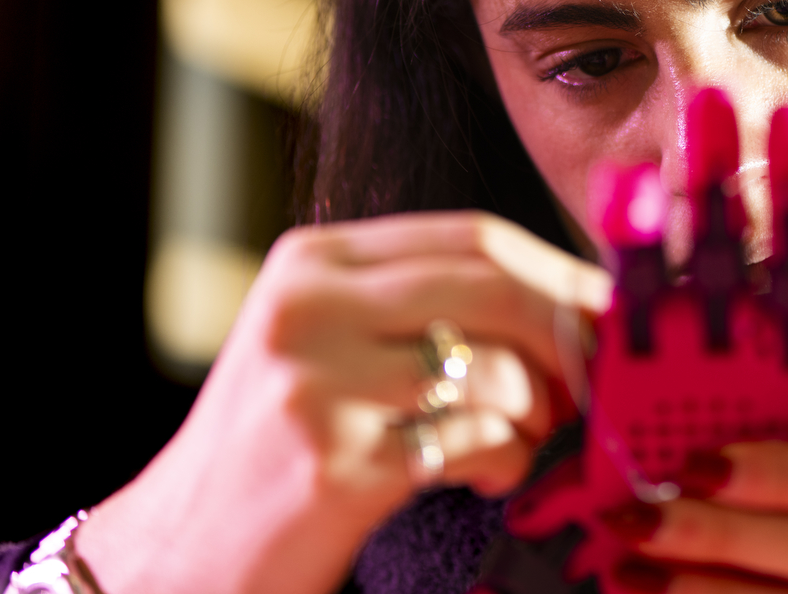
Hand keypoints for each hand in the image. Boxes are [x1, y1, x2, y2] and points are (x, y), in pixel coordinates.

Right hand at [76, 211, 610, 593]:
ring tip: (529, 439)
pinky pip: (475, 441)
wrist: (178, 552)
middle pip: (495, 286)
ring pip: (495, 368)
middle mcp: (309, 304)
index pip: (471, 235)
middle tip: (604, 376)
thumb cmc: (278, 445)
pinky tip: (491, 477)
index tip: (609, 307)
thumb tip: (562, 301)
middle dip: (571, 332)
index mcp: (314, 260)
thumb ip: (418, 305)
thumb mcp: (328, 343)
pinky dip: (509, 461)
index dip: (558, 270)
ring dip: (541, 412)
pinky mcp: (334, 460)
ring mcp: (317, 380)